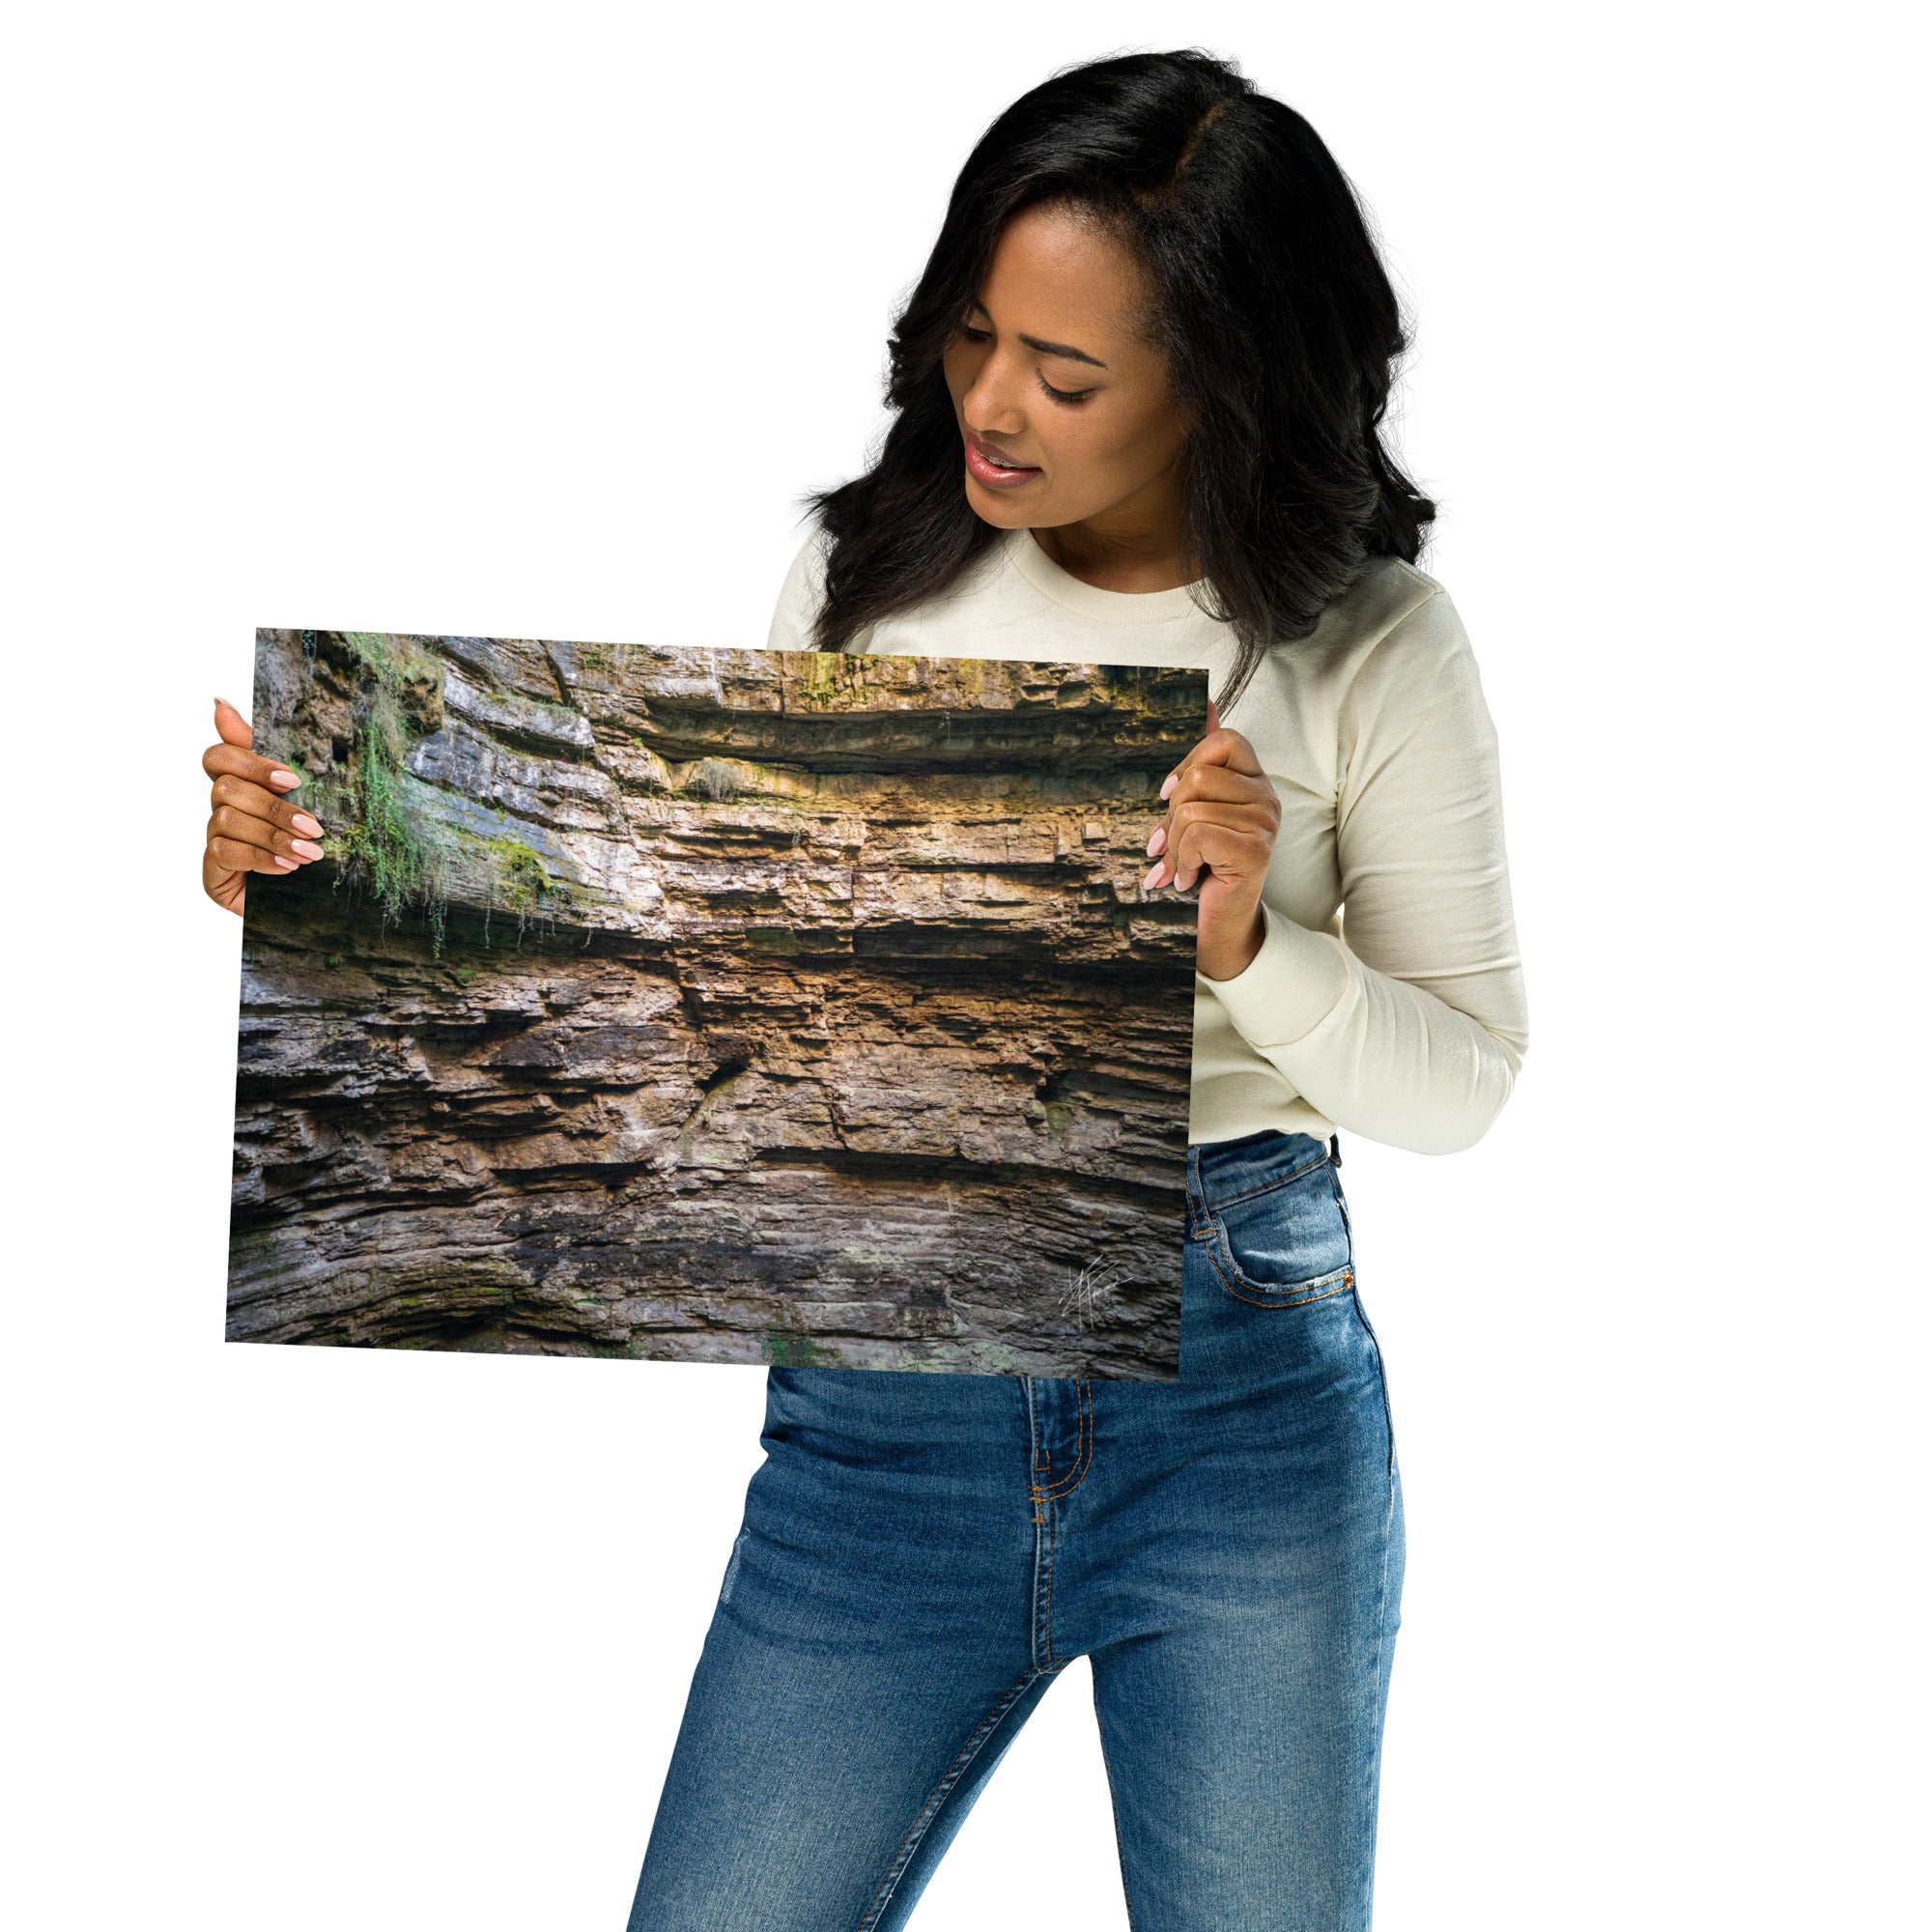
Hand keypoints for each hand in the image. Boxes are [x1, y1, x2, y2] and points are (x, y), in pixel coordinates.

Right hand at [200, 698, 325, 915]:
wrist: (307, 906)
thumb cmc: (303, 847)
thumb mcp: (298, 803)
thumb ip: (269, 760)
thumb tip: (219, 701)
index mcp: (240, 787)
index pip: (219, 756)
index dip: (250, 762)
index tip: (291, 779)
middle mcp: (220, 810)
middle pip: (226, 788)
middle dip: (275, 807)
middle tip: (315, 827)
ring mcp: (213, 840)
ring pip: (227, 819)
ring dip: (274, 836)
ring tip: (310, 853)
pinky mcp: (211, 871)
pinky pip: (225, 852)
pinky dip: (261, 858)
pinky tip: (288, 868)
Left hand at [1142, 697, 1279, 980]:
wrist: (1217, 925)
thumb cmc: (1203, 866)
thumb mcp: (1194, 809)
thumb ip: (1201, 760)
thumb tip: (1206, 699)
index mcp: (1254, 781)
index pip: (1224, 739)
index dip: (1188, 763)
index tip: (1169, 796)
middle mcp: (1267, 798)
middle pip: (1199, 777)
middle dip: (1172, 815)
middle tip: (1174, 844)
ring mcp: (1266, 824)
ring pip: (1192, 810)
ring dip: (1175, 846)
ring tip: (1184, 867)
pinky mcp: (1256, 850)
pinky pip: (1198, 835)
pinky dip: (1181, 861)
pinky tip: (1189, 879)